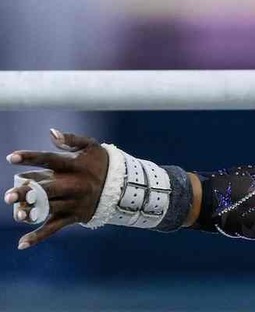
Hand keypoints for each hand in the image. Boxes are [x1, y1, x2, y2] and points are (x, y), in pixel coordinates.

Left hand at [4, 130, 107, 249]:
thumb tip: (51, 132)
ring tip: (18, 214)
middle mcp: (73, 185)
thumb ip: (71, 139)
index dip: (31, 158)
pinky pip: (54, 228)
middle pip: (48, 189)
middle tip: (9, 196)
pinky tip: (21, 243)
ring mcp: (72, 202)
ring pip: (49, 209)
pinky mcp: (72, 216)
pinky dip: (38, 236)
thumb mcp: (91, 146)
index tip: (11, 157)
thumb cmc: (99, 162)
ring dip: (32, 213)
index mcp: (74, 166)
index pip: (50, 160)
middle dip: (28, 193)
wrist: (122, 186)